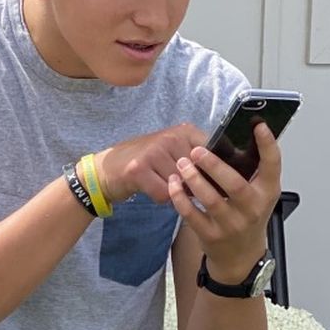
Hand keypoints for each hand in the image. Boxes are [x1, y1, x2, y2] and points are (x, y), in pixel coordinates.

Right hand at [93, 123, 210, 205]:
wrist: (106, 169)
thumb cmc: (144, 162)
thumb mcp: (173, 152)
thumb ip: (196, 158)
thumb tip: (223, 176)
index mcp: (184, 131)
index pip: (213, 152)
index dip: (215, 170)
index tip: (214, 182)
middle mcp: (170, 138)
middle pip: (197, 172)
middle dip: (193, 185)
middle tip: (180, 186)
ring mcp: (154, 152)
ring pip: (181, 184)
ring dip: (175, 193)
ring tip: (162, 185)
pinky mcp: (139, 170)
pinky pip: (164, 193)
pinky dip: (161, 198)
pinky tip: (152, 190)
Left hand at [168, 119, 281, 280]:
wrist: (240, 257)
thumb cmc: (248, 218)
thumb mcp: (259, 194)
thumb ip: (252, 171)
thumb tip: (235, 137)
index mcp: (267, 192)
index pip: (272, 165)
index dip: (267, 144)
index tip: (258, 125)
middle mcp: (252, 209)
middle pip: (235, 184)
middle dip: (215, 165)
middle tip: (197, 151)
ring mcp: (231, 224)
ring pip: (211, 199)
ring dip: (194, 180)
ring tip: (182, 164)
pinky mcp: (211, 235)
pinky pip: (192, 215)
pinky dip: (180, 198)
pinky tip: (173, 185)